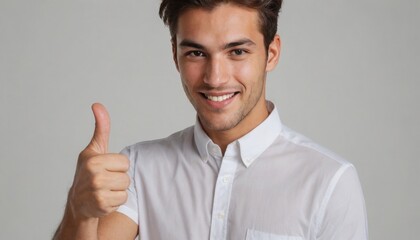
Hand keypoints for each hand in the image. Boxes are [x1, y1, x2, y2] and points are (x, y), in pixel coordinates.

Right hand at [69, 103, 129, 219]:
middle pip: (126, 176)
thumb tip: (98, 105)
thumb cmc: (87, 173)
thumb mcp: (93, 150)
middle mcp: (94, 175)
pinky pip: (122, 200)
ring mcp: (97, 191)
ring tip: (104, 190)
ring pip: (126, 188)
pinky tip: (104, 199)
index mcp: (94, 160)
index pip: (124, 162)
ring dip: (118, 190)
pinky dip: (116, 201)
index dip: (117, 166)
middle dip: (118, 179)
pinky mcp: (101, 204)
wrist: (77, 203)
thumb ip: (101, 128)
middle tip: (104, 181)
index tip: (105, 169)